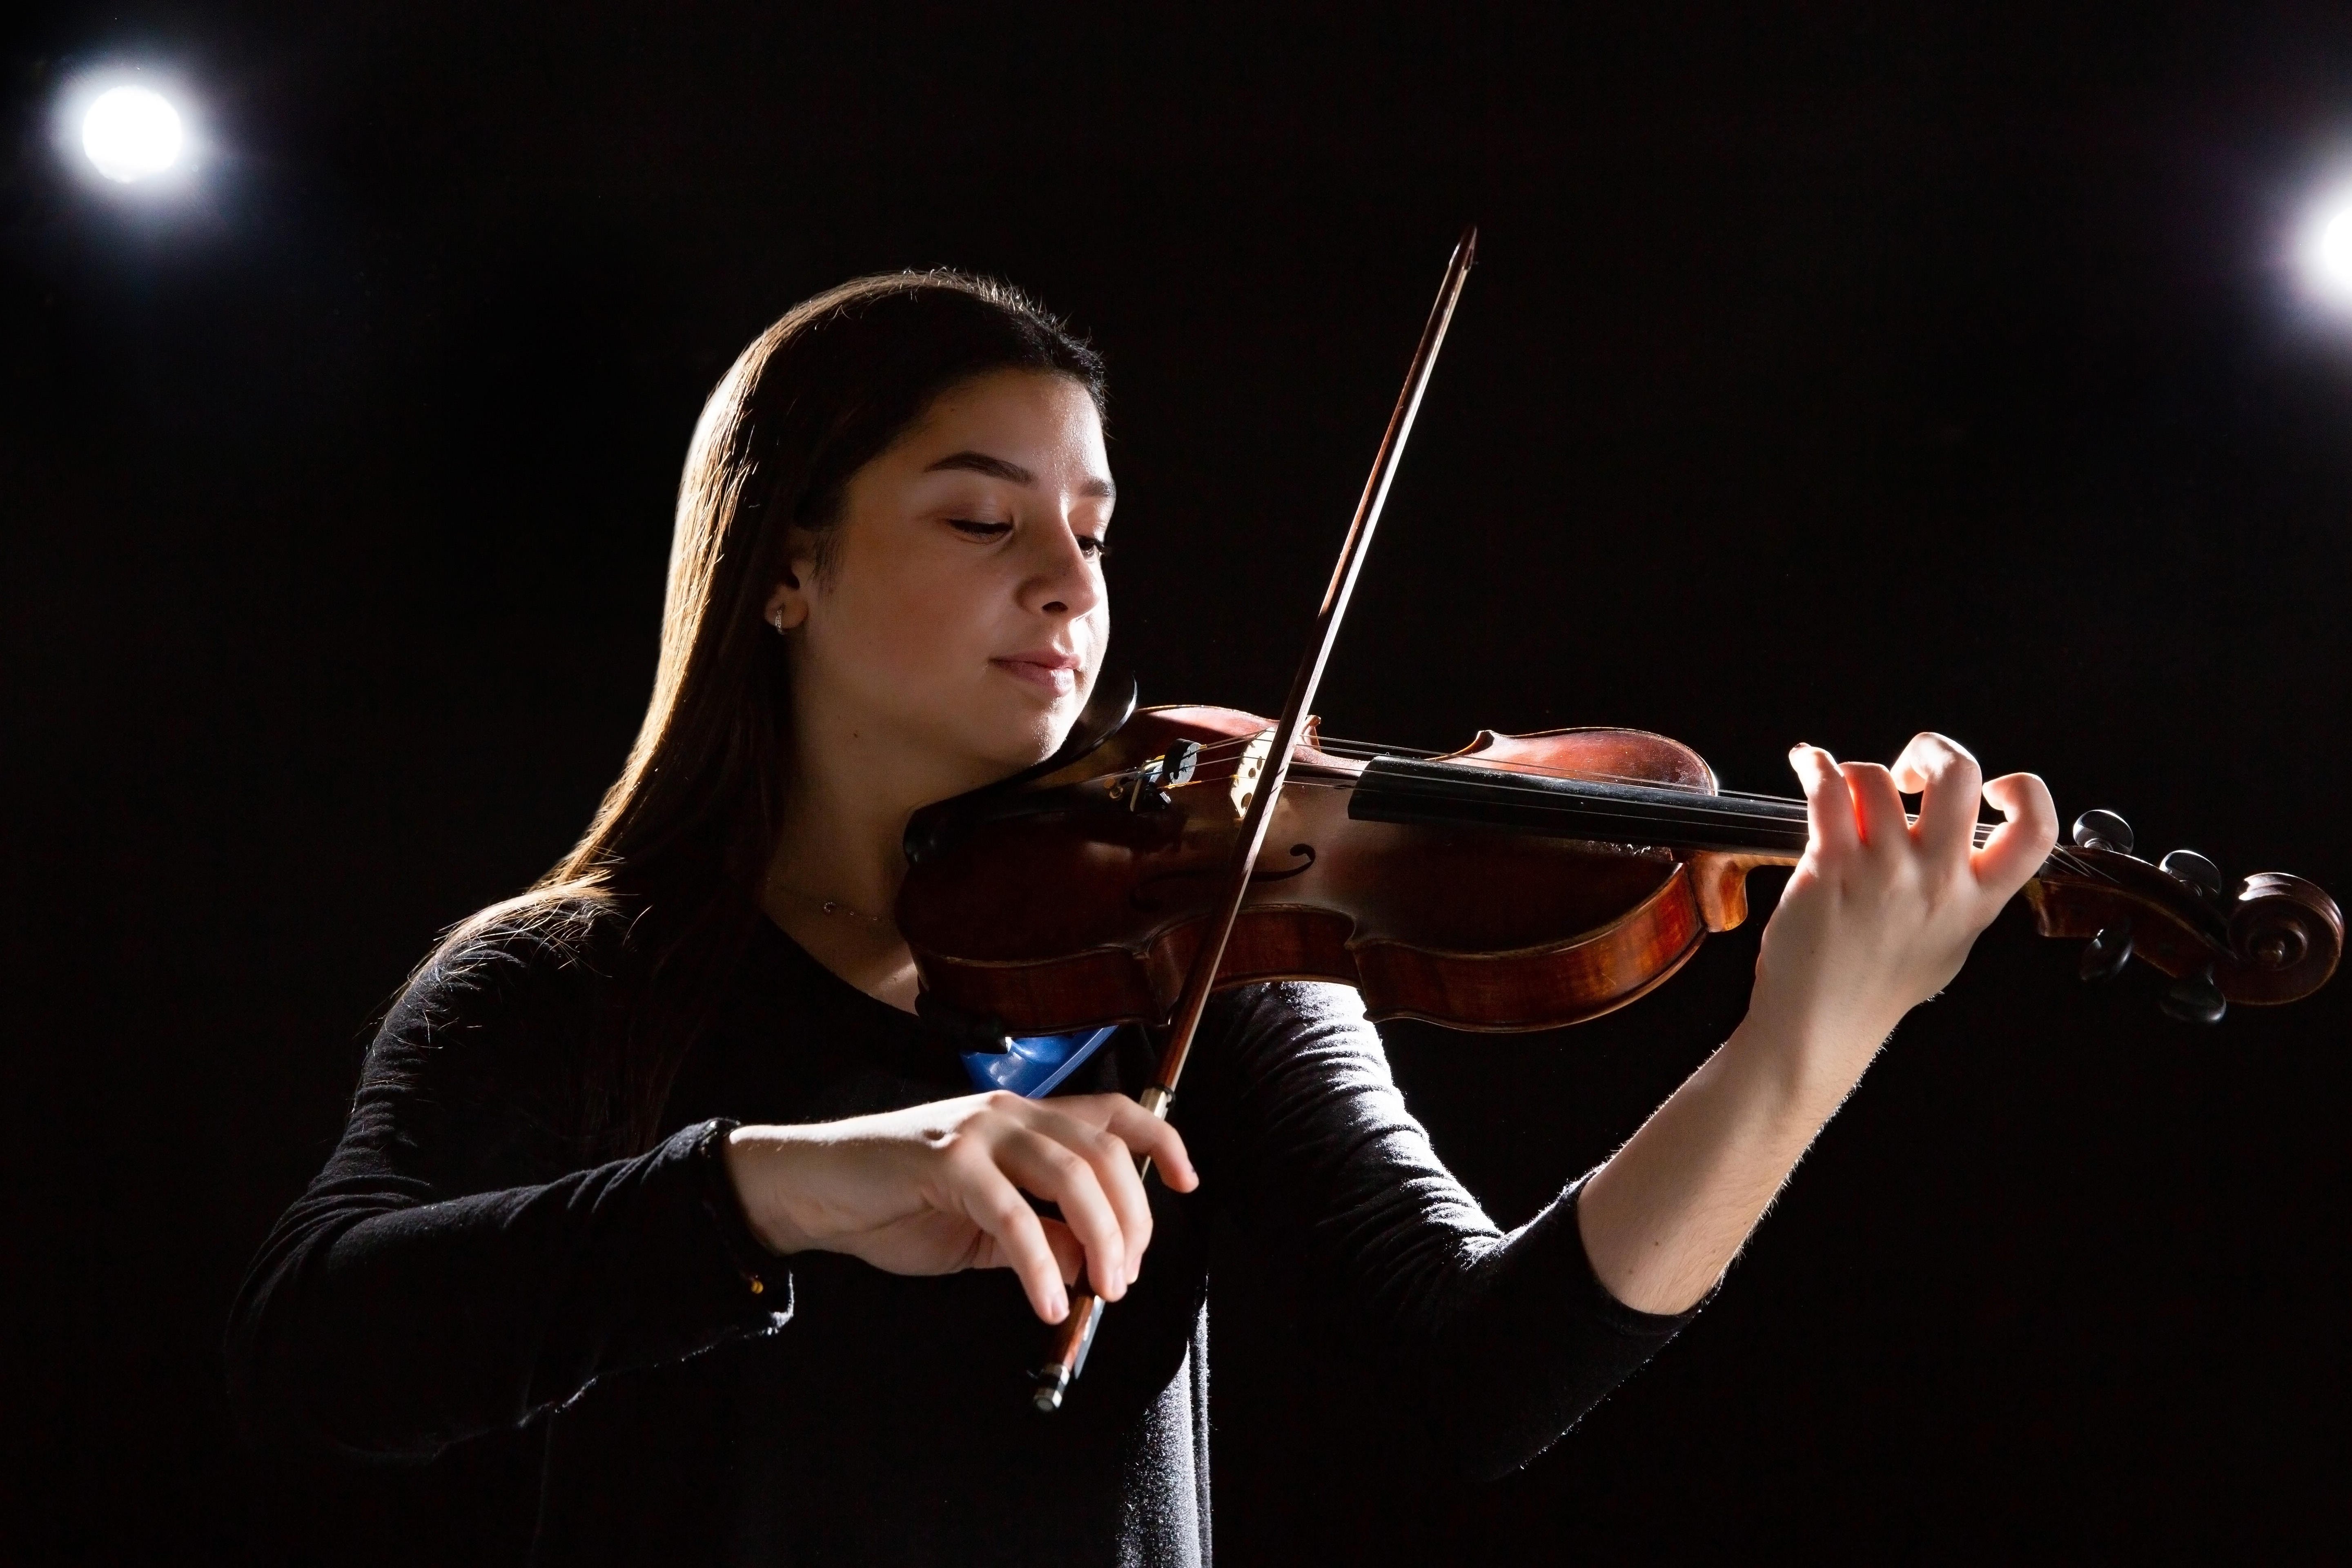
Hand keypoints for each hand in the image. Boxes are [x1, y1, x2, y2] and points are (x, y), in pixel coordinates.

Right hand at [723, 1091, 1197, 1323]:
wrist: (819, 1190)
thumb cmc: (899, 1202)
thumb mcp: (986, 1226)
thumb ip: (1040, 1236)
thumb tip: (1092, 1263)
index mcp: (1025, 1119)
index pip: (1114, 1112)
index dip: (1161, 1141)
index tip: (1187, 1182)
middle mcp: (1010, 1112)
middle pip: (1104, 1152)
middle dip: (1132, 1220)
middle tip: (1127, 1277)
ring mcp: (978, 1132)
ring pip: (1071, 1174)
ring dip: (1101, 1238)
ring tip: (1101, 1290)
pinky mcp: (945, 1162)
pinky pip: (1012, 1214)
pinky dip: (1039, 1264)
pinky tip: (1047, 1300)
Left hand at [1755, 732, 2058, 1075]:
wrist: (1819, 1026)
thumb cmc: (1878, 987)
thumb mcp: (1949, 946)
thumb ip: (1965, 897)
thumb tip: (1970, 856)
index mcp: (1977, 900)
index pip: (2037, 830)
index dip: (2025, 789)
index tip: (1991, 785)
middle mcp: (1937, 880)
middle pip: (1958, 775)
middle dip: (1933, 748)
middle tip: (1908, 771)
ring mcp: (1883, 872)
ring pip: (1876, 777)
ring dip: (1855, 771)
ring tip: (1841, 789)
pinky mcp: (1830, 867)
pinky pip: (1826, 789)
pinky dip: (1814, 765)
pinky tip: (1809, 766)